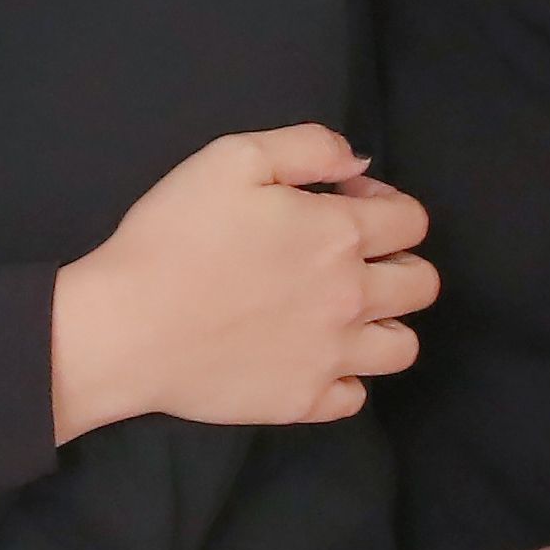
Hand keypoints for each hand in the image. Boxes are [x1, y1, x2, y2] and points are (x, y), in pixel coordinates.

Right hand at [49, 127, 435, 436]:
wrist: (128, 326)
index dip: (384, 203)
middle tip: (348, 257)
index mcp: (339, 234)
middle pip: (421, 285)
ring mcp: (331, 357)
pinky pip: (355, 397)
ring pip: (402, 347)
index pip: (411, 220)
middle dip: (399, 261)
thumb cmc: (173, 235)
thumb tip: (357, 163)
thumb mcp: (233, 157)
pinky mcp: (303, 402)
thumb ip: (308, 147)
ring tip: (343, 312)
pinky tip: (312, 356)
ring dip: (384, 324)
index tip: (343, 202)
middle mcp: (351, 298)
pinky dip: (344, 378)